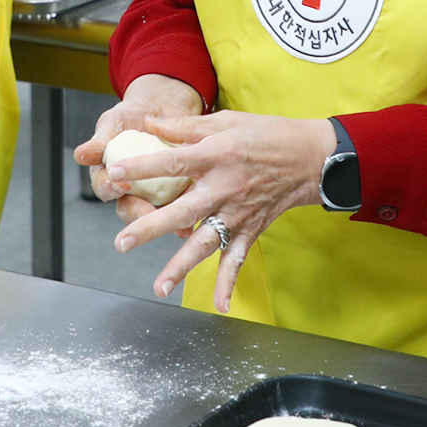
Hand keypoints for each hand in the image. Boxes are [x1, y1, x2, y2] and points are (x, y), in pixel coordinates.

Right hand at [73, 74, 203, 224]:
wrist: (162, 107)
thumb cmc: (131, 116)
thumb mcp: (114, 122)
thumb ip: (101, 140)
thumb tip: (81, 155)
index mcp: (110, 175)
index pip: (105, 187)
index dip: (110, 189)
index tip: (119, 185)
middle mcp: (130, 189)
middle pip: (129, 209)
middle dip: (138, 214)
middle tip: (148, 214)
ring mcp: (154, 193)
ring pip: (156, 214)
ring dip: (166, 222)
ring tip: (178, 226)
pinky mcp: (177, 192)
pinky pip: (181, 208)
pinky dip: (188, 216)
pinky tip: (196, 219)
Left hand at [103, 110, 333, 310]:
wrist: (312, 158)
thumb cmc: (268, 134)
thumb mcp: (227, 120)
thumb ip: (187, 126)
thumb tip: (150, 122)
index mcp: (216, 156)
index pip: (172, 162)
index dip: (142, 167)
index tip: (114, 174)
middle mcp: (225, 187)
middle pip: (182, 211)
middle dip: (151, 228)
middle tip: (122, 242)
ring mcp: (238, 212)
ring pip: (205, 243)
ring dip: (181, 266)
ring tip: (159, 287)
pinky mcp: (251, 229)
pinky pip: (237, 259)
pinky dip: (228, 283)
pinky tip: (219, 306)